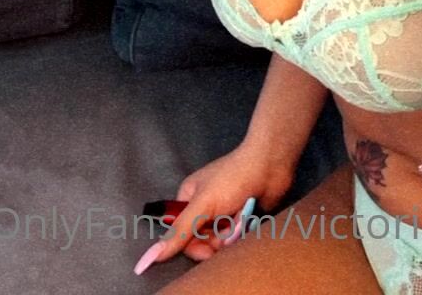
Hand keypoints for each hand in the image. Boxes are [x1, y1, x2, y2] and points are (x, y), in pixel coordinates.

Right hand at [135, 138, 294, 270]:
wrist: (270, 165)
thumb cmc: (234, 177)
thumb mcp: (203, 204)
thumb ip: (179, 232)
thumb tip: (151, 256)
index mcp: (188, 198)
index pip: (182, 235)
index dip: (194, 245)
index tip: (208, 249)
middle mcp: (204, 206)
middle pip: (202, 240)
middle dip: (216, 239)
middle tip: (227, 229)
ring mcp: (222, 211)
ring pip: (220, 240)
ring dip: (231, 233)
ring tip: (241, 216)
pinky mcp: (240, 216)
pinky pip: (235, 236)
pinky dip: (242, 230)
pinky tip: (248, 217)